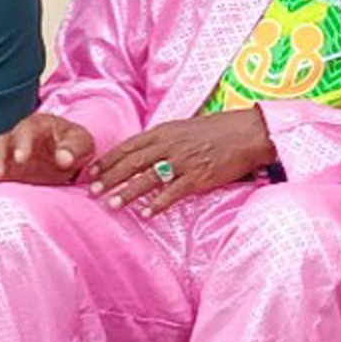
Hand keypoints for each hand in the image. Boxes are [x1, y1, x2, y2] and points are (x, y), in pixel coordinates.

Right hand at [0, 112, 96, 185]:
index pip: (26, 131)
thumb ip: (74, 149)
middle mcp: (17, 137)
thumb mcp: (82, 143)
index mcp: (37, 126)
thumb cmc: (75, 146)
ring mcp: (8, 154)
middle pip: (0, 143)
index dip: (22, 144)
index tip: (21, 159)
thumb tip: (63, 159)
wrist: (69, 156)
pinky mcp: (5, 170)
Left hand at [87, 109, 275, 214]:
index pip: (128, 146)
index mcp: (164, 131)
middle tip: (92, 191)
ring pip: (148, 178)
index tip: (92, 171)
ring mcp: (184, 161)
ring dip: (128, 192)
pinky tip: (147, 214)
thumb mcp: (185, 128)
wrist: (249, 133)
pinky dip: (159, 203)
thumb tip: (144, 152)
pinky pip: (174, 192)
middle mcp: (170, 145)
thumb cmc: (218, 130)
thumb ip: (163, 139)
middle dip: (110, 177)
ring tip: (112, 204)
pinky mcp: (199, 177)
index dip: (108, 159)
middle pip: (132, 162)